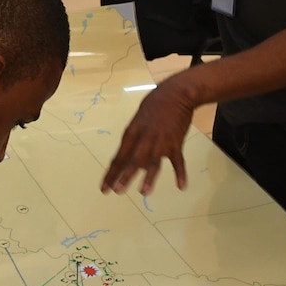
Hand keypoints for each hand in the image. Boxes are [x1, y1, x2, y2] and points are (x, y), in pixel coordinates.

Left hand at [102, 79, 198, 194]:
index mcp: (132, 132)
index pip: (119, 156)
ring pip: (153, 162)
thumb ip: (133, 138)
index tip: (104, 188)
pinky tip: (181, 186)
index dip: (111, 173)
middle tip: (117, 190)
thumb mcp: (138, 119)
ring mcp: (161, 142)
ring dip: (148, 178)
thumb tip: (128, 156)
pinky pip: (178, 161)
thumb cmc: (154, 105)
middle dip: (124, 176)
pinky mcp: (176, 143)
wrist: (176, 93)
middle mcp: (145, 138)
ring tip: (143, 192)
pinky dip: (180, 174)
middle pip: (133, 160)